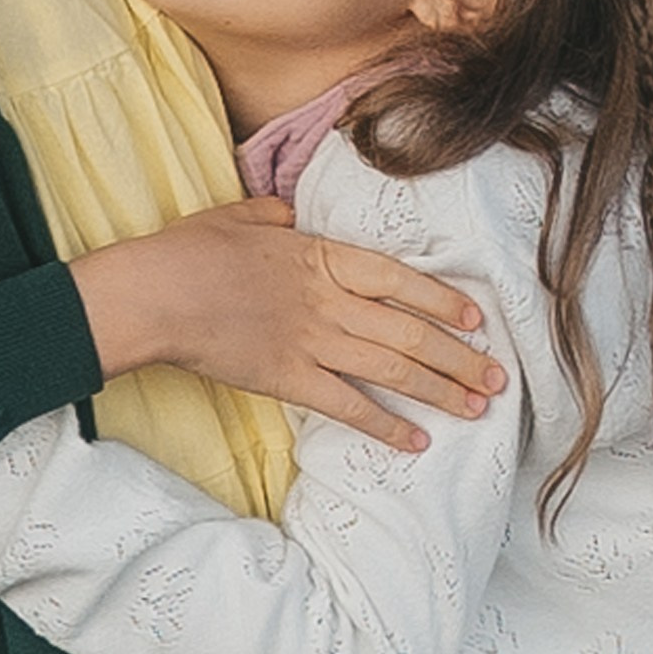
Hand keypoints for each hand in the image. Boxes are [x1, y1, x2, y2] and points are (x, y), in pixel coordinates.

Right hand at [68, 198, 501, 451]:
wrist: (154, 294)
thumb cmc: (190, 250)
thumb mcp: (240, 215)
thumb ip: (276, 214)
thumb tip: (292, 212)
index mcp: (321, 255)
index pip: (400, 279)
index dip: (444, 300)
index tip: (478, 319)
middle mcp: (328, 300)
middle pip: (409, 332)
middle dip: (460, 357)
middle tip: (498, 378)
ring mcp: (311, 342)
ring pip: (392, 370)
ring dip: (440, 390)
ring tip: (476, 408)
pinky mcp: (288, 379)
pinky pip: (348, 406)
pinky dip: (386, 425)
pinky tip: (416, 441)